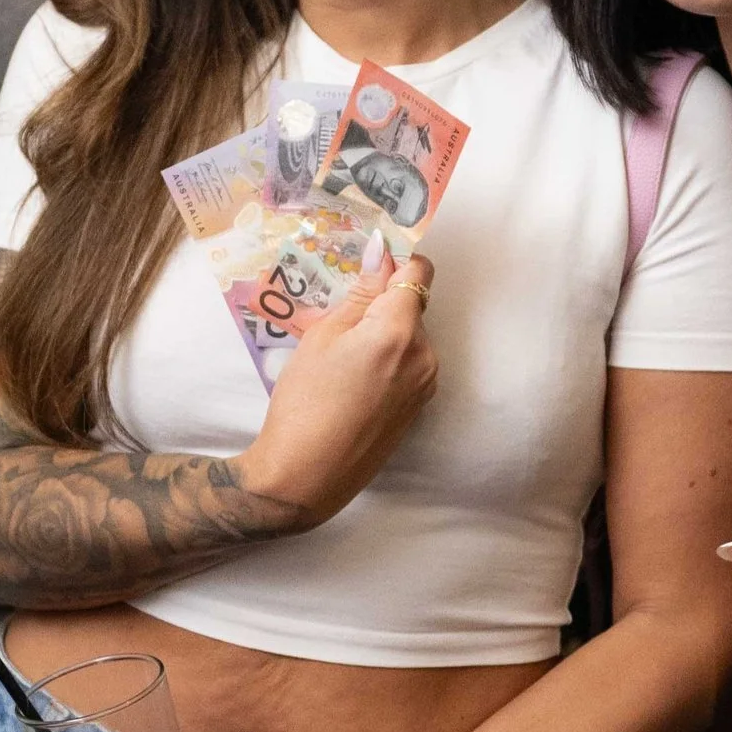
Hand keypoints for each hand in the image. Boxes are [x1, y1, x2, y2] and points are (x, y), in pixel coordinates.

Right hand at [237, 238, 437, 527]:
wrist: (306, 475)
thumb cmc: (305, 403)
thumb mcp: (323, 337)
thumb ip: (360, 294)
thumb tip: (380, 255)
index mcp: (400, 331)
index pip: (418, 272)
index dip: (394, 262)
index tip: (367, 264)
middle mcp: (425, 354)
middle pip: (413, 305)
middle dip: (381, 302)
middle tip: (337, 317)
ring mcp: (426, 383)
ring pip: (410, 335)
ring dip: (382, 332)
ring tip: (340, 356)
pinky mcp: (419, 405)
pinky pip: (409, 363)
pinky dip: (387, 358)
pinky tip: (352, 379)